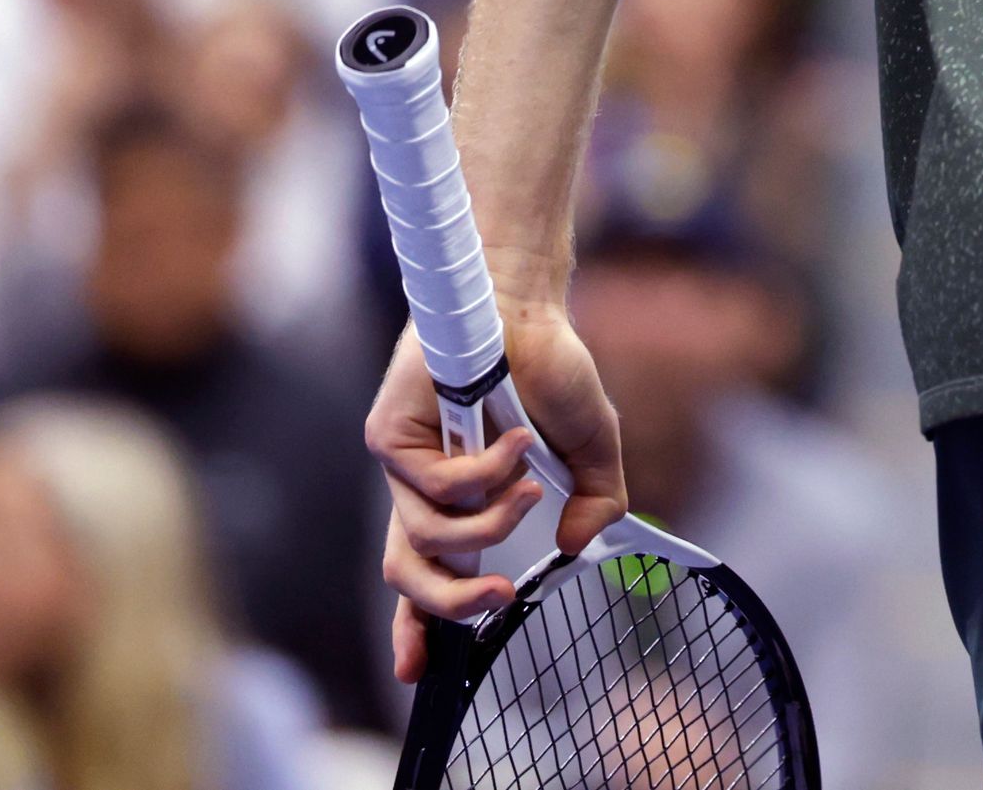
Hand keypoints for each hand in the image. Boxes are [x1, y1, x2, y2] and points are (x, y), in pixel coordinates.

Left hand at [368, 305, 626, 680]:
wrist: (526, 308)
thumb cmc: (553, 367)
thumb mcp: (591, 446)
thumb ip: (595, 500)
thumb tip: (576, 549)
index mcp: (456, 498)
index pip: (427, 573)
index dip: (419, 627)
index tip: (419, 674)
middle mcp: (422, 488)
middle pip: (409, 574)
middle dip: (453, 602)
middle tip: (499, 600)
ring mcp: (402, 463)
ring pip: (431, 535)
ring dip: (493, 522)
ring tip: (531, 485)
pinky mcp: (388, 437)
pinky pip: (438, 485)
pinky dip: (490, 471)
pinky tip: (515, 437)